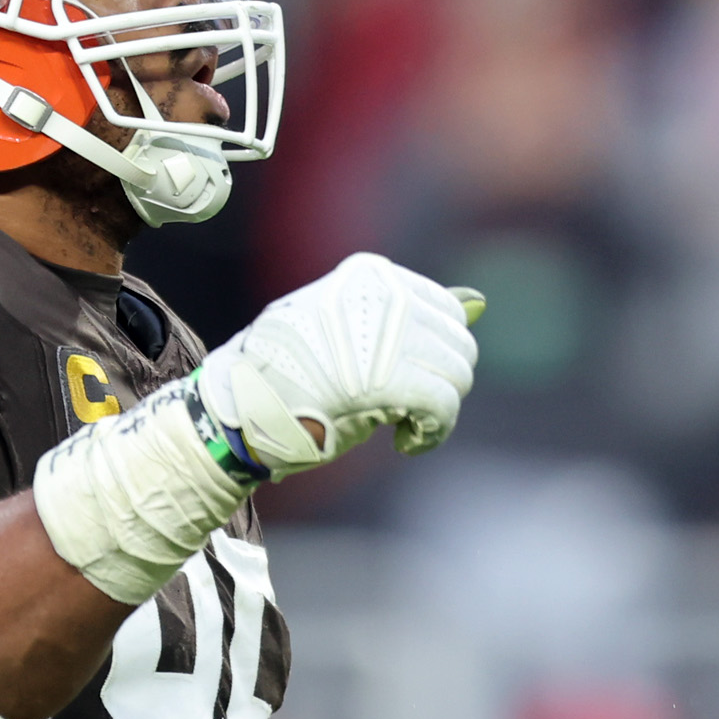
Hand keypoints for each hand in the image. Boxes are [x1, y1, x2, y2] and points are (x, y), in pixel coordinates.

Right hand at [195, 252, 476, 476]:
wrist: (236, 410)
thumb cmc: (291, 374)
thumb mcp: (353, 330)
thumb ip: (417, 314)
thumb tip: (481, 300)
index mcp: (371, 276)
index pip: (445, 311)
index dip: (430, 356)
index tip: (398, 380)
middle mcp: (383, 296)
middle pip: (458, 345)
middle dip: (438, 385)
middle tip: (398, 409)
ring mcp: (384, 337)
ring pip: (457, 377)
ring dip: (435, 412)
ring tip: (397, 425)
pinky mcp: (387, 382)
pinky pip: (443, 409)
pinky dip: (432, 434)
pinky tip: (406, 443)